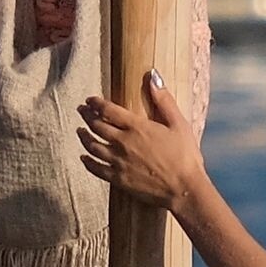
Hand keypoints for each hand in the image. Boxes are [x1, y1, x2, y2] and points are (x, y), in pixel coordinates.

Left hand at [77, 74, 204, 209]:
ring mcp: (119, 162)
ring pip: (93, 146)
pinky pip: (96, 169)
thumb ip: (164, 100)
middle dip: (86, 116)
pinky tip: (84, 158)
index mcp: (137, 127)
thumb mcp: (179, 124)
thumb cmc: (185, 157)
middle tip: (82, 111)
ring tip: (80, 131)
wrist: (184, 189)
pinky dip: (88, 162)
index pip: (108, 110)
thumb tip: (153, 76)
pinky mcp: (119, 180)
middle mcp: (123, 143)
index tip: (90, 100)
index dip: (96, 103)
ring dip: (84, 137)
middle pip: (97, 126)